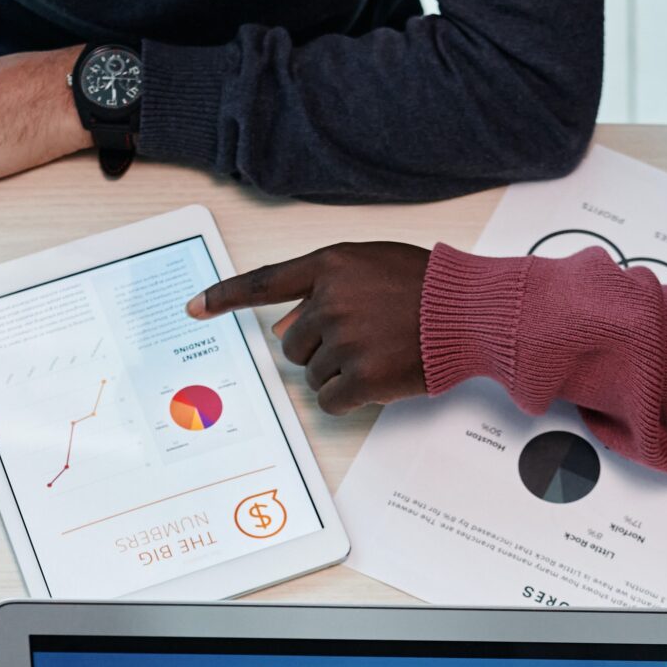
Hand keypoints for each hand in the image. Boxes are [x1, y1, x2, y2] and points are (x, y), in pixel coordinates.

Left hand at [187, 243, 431, 413]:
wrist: (472, 312)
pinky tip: (378, 381)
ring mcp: (345, 340)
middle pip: (292, 344)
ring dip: (340, 373)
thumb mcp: (373, 268)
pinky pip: (330, 401)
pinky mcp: (361, 377)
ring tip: (381, 353)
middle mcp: (330, 301)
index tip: (194, 307)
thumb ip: (326, 290)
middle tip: (362, 342)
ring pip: (312, 373)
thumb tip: (283, 328)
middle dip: (319, 349)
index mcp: (330, 266)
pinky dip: (349, 398)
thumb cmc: (430, 288)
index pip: (264, 283)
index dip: (224, 296)